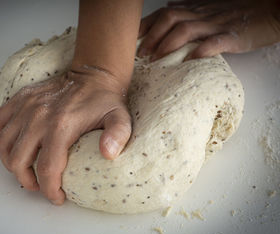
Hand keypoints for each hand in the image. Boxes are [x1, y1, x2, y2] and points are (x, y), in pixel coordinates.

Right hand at [0, 70, 131, 204]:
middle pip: (18, 161)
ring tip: (26, 169)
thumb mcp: (120, 118)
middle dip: (27, 180)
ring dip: (12, 163)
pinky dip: (0, 139)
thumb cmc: (104, 101)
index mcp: (61, 126)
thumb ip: (118, 136)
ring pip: (4, 145)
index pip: (47, 168)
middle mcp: (38, 117)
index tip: (57, 197)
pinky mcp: (19, 99)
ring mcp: (25, 107)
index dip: (50, 190)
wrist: (92, 75)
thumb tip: (108, 155)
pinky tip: (13, 147)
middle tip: (39, 185)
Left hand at [137, 0, 279, 60]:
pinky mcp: (233, 36)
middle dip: (152, 36)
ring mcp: (217, 25)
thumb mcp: (209, 11)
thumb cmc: (237, 14)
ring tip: (156, 58)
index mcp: (195, 10)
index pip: (164, 14)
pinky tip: (190, 60)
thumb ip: (188, 13)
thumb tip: (167, 11)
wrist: (269, 13)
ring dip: (168, 43)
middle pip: (170, 19)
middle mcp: (202, 15)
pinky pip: (215, 42)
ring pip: (187, 29)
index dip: (146, 26)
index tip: (131, 41)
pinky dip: (201, 51)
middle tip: (141, 54)